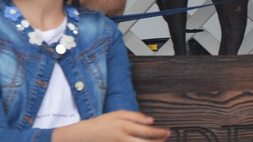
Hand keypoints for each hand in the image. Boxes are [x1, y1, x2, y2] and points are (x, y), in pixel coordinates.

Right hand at [54, 110, 169, 141]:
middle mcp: (123, 138)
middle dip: (159, 141)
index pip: (147, 130)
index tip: (167, 132)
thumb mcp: (118, 114)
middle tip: (167, 138)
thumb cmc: (102, 123)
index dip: (160, 132)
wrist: (84, 136)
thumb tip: (151, 119)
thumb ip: (135, 116)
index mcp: (125, 126)